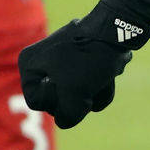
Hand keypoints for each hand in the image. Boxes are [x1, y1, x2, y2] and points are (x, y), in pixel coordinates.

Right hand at [18, 7, 147, 127]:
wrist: (119, 29)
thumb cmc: (90, 60)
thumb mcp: (75, 95)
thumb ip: (67, 116)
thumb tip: (67, 120)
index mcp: (30, 63)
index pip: (37, 102)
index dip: (58, 104)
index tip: (71, 88)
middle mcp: (43, 59)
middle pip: (60, 99)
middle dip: (80, 98)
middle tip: (90, 87)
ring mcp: (65, 57)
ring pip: (78, 92)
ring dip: (95, 93)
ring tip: (104, 81)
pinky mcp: (84, 58)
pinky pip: (88, 82)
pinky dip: (101, 85)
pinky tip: (111, 77)